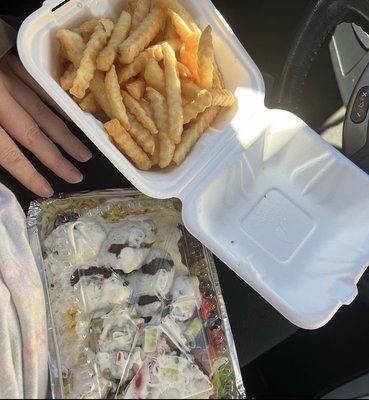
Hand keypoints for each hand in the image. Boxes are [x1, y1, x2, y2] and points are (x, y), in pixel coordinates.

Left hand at [0, 53, 91, 196]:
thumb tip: (2, 154)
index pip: (8, 153)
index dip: (28, 174)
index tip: (47, 190)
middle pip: (33, 135)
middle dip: (56, 158)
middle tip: (76, 176)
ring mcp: (8, 79)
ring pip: (42, 112)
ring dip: (64, 136)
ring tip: (83, 153)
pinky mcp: (12, 63)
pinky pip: (39, 86)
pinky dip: (56, 103)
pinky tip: (68, 117)